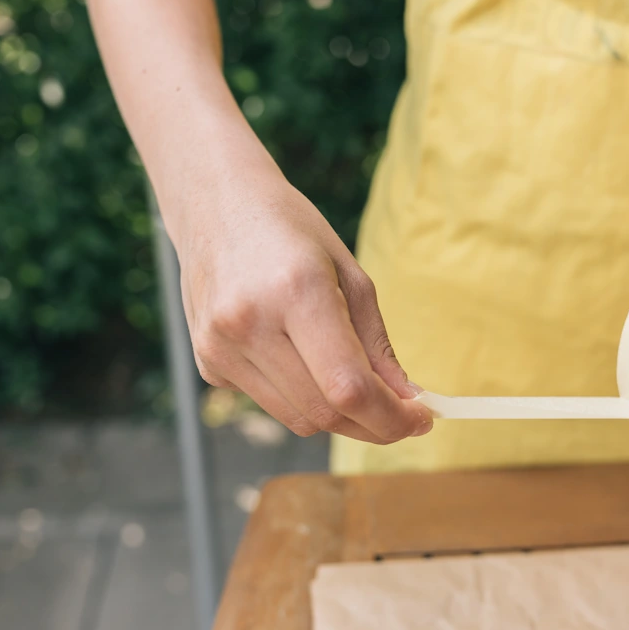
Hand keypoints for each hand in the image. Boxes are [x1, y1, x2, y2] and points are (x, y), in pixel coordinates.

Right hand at [175, 175, 432, 443]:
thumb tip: (407, 401)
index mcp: (296, 291)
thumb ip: (377, 344)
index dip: (391, 417)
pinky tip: (300, 357)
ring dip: (339, 416)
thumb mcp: (350, 274)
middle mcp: (250, 323)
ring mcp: (221, 347)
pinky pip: (270, 403)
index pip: (348, 387)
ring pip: (298, 419)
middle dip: (373, 424)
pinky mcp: (207, 363)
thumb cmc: (292, 232)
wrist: (214, 205)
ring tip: (358, 386)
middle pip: (325, 412)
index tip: (421, 419)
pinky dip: (301, 397)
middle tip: (402, 414)